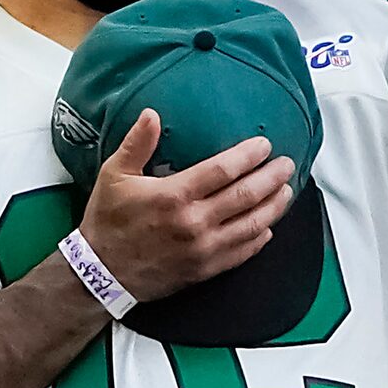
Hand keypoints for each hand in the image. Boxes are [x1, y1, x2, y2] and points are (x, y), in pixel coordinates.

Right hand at [74, 110, 298, 302]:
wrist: (100, 272)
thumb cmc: (107, 222)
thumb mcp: (113, 175)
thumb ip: (136, 143)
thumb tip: (152, 114)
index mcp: (173, 195)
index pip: (223, 170)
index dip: (248, 155)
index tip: (264, 145)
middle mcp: (194, 222)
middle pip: (245, 195)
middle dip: (272, 178)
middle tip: (286, 165)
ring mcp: (203, 248)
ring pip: (252, 225)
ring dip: (274, 206)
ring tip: (287, 191)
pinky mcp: (205, 269)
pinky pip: (242, 252)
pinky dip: (259, 239)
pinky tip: (267, 228)